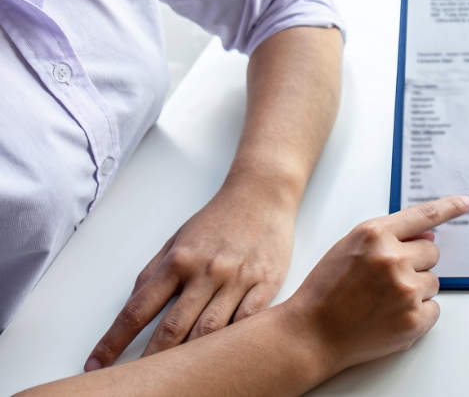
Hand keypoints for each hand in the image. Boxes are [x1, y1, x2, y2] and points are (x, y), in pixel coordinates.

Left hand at [86, 182, 295, 370]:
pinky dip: (234, 344)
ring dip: (191, 360)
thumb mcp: (178, 238)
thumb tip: (134, 304)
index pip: (138, 309)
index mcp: (178, 261)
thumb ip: (155, 272)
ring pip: (211, 331)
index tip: (98, 363)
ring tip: (178, 382)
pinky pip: (247, 322)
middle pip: (173, 328)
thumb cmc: (219, 218)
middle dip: (150, 361)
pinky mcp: (266, 284)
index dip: (115, 340)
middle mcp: (206, 272)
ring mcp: (238, 280)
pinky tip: (223, 360)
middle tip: (137, 385)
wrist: (263, 194)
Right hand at [282, 196, 468, 375]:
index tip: (467, 203)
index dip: (449, 207)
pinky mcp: (414, 319)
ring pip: (433, 282)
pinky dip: (418, 314)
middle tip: (386, 280)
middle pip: (432, 253)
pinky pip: (434, 309)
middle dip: (416, 264)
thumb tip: (427, 236)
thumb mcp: (350, 248)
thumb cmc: (326, 291)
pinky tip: (389, 317)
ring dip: (415, 290)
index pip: (424, 215)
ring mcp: (406, 290)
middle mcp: (393, 258)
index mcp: (375, 235)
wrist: (312, 333)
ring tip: (381, 301)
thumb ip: (388, 237)